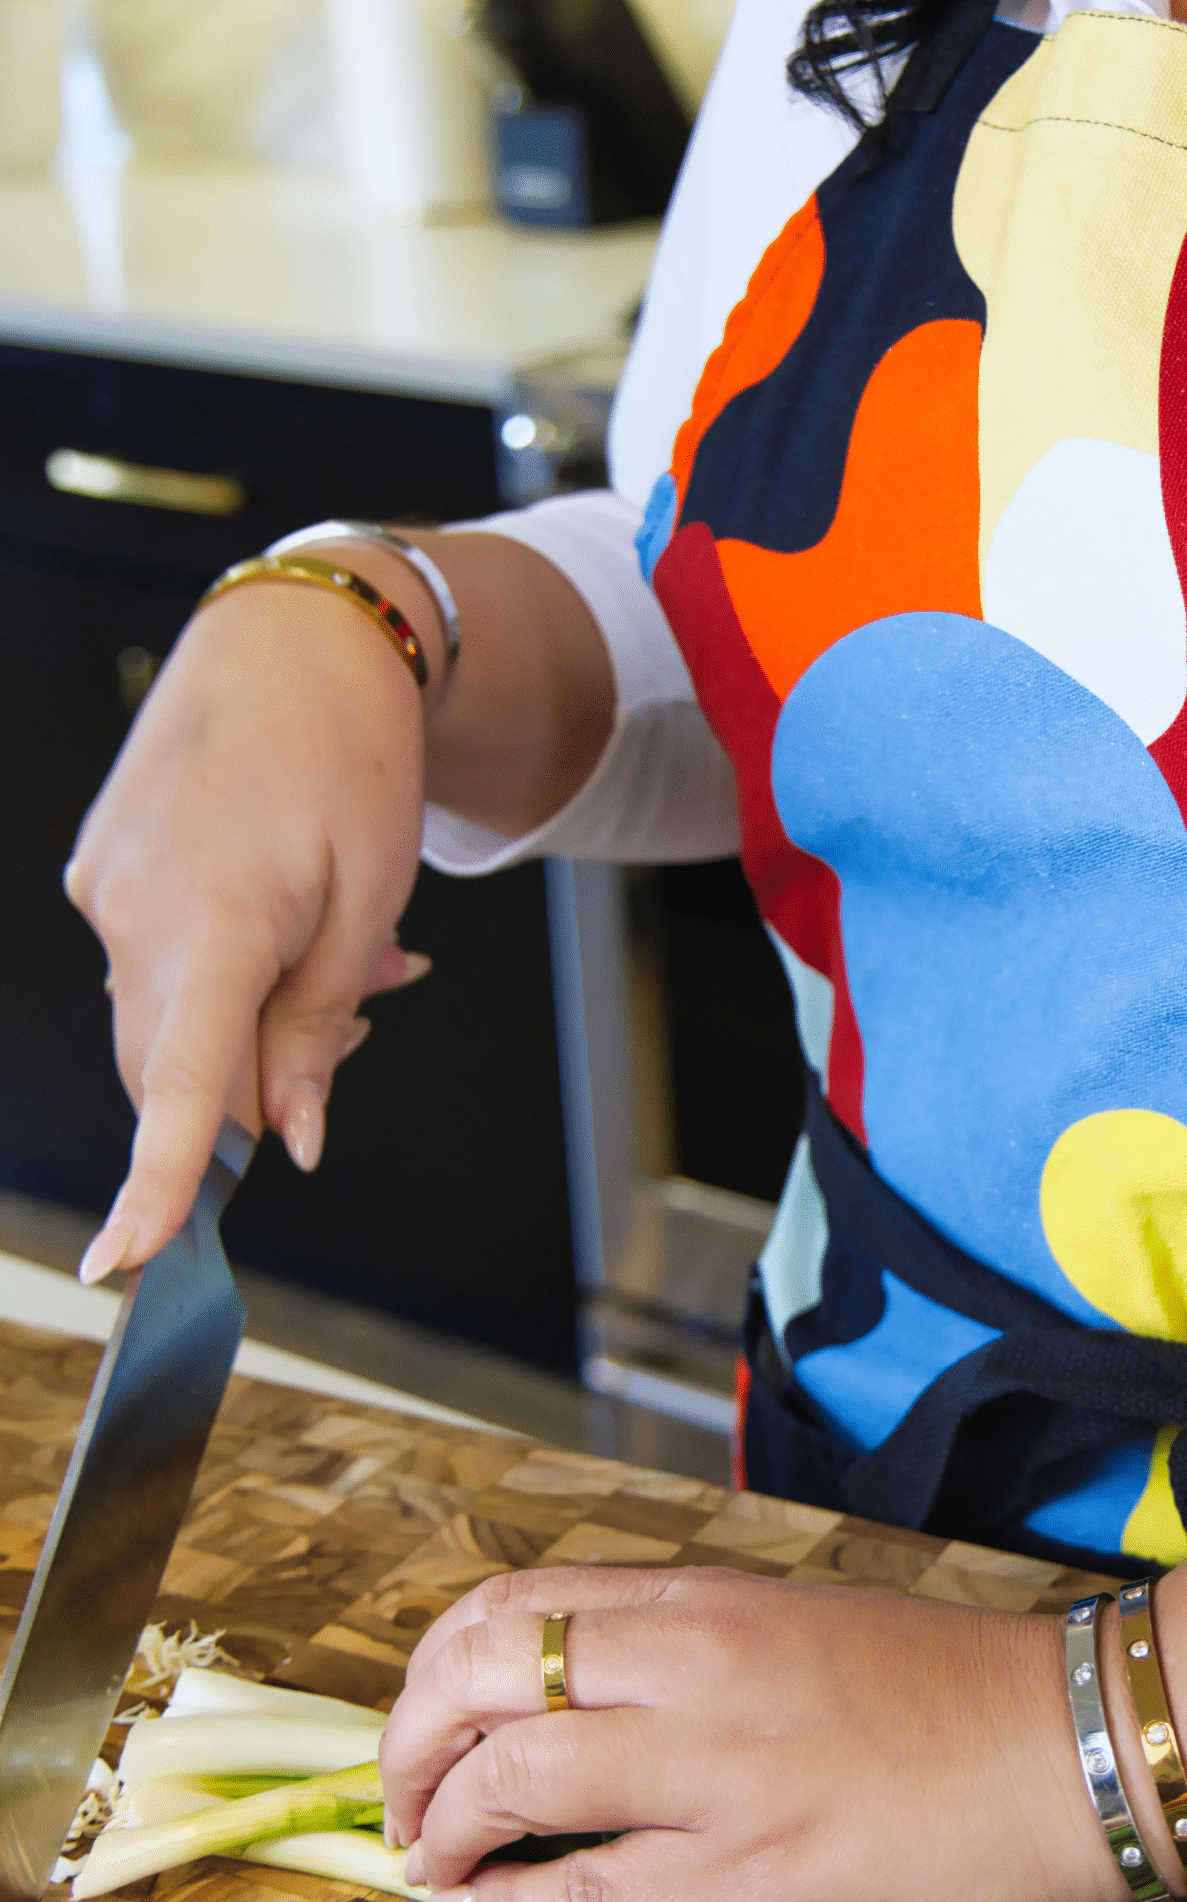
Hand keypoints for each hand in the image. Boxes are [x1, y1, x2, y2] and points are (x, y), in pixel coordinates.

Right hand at [66, 571, 434, 1279]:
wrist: (295, 638)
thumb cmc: (352, 760)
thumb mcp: (370, 903)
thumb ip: (318, 1029)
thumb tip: (290, 1137)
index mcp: (214, 924)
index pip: (176, 1087)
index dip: (155, 1184)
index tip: (129, 1263)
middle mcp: (133, 913)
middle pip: (177, 1063)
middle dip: (258, 1078)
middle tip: (360, 1015)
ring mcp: (105, 887)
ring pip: (167, 1014)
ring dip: (247, 1018)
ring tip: (342, 952)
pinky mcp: (101, 866)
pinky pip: (156, 960)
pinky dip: (220, 970)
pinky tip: (288, 919)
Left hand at [378, 1564, 1131, 1901]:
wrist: (1065, 1740)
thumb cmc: (939, 1682)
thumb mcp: (794, 1623)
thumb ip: (682, 1645)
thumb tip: (569, 1697)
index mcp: (706, 1594)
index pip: (512, 1602)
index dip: (435, 1668)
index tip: (427, 1721)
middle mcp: (693, 1661)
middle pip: (480, 1677)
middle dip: (409, 1745)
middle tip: (407, 1801)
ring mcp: (717, 1767)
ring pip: (511, 1779)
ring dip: (439, 1830)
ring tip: (435, 1863)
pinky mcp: (751, 1871)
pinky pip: (583, 1896)